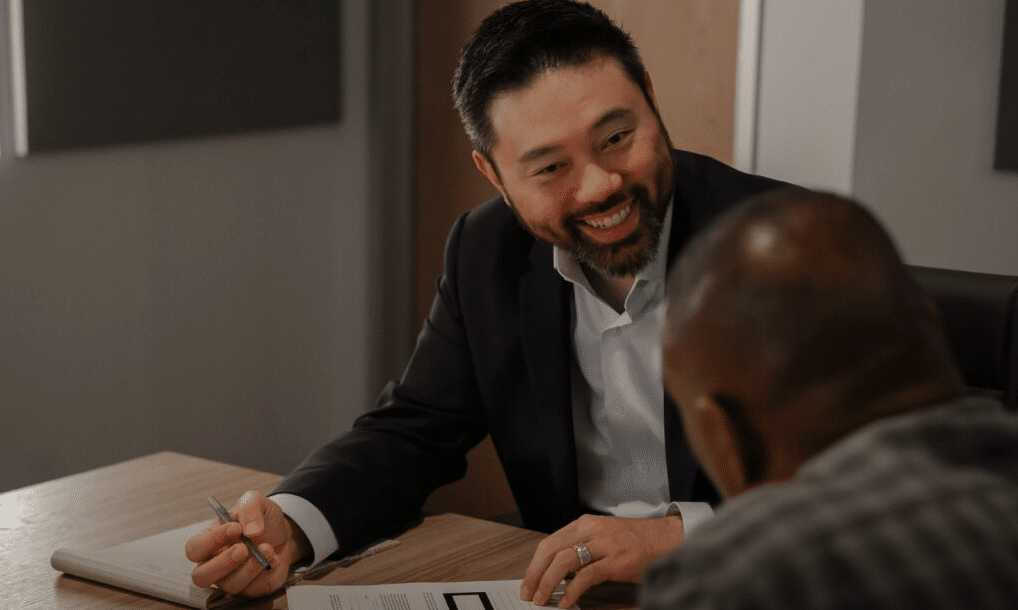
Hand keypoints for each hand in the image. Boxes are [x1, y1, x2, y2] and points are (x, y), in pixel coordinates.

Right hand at [185, 491, 310, 597]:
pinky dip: (267, 573)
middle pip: (201, 577)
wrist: (284, 531)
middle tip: (244, 549)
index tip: (236, 528)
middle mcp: (215, 564)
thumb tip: (251, 532)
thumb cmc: (260, 518)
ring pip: (231, 585)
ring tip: (268, 549)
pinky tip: (276, 558)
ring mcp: (232, 579)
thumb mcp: (255, 501)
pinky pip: (255, 589)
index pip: (195, 549)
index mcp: (209, 541)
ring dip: (251, 567)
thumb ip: (250, 509)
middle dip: (224, 563)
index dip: (212, 540)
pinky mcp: (252, 588)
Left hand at [520, 514, 683, 607]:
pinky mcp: (616, 561)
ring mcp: (604, 544)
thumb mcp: (603, 537)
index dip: (534, 565)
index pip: (549, 543)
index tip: (527, 582)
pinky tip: (566, 602)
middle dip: (535, 574)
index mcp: (585, 524)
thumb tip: (558, 574)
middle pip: (551, 550)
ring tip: (543, 600)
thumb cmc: (635, 540)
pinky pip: (586, 576)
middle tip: (528, 594)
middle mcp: (591, 530)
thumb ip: (581, 549)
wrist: (666, 538)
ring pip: (564, 561)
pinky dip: (572, 591)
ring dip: (548, 583)